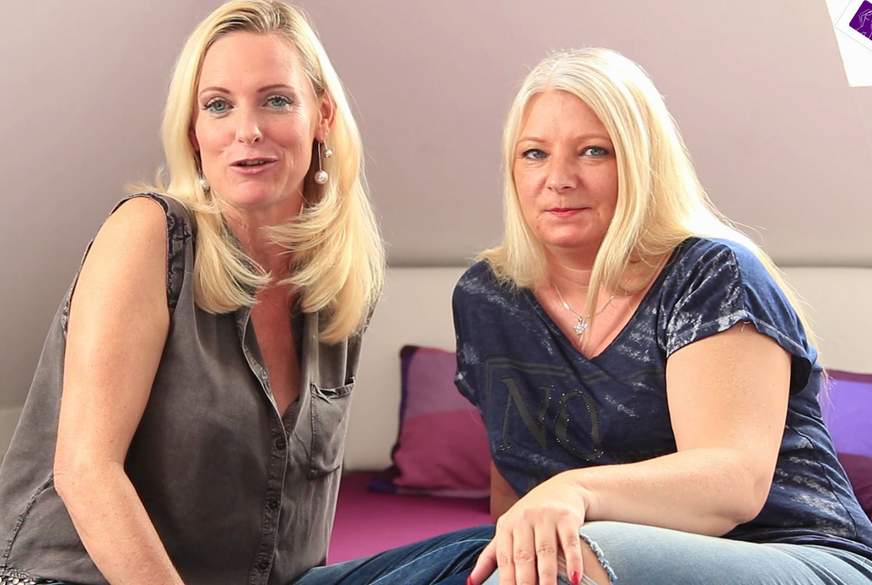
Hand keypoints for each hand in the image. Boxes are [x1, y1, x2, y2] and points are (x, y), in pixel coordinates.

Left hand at [468, 471, 587, 584]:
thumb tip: (470, 583)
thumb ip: (490, 557)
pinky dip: (573, 560)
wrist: (563, 488)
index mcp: (506, 526)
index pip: (504, 559)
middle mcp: (524, 519)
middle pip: (523, 556)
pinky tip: (575, 578)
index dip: (506, 581)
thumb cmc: (530, 516)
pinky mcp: (567, 517)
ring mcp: (546, 517)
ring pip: (545, 551)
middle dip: (525, 581)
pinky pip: (570, 542)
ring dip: (547, 576)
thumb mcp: (508, 530)